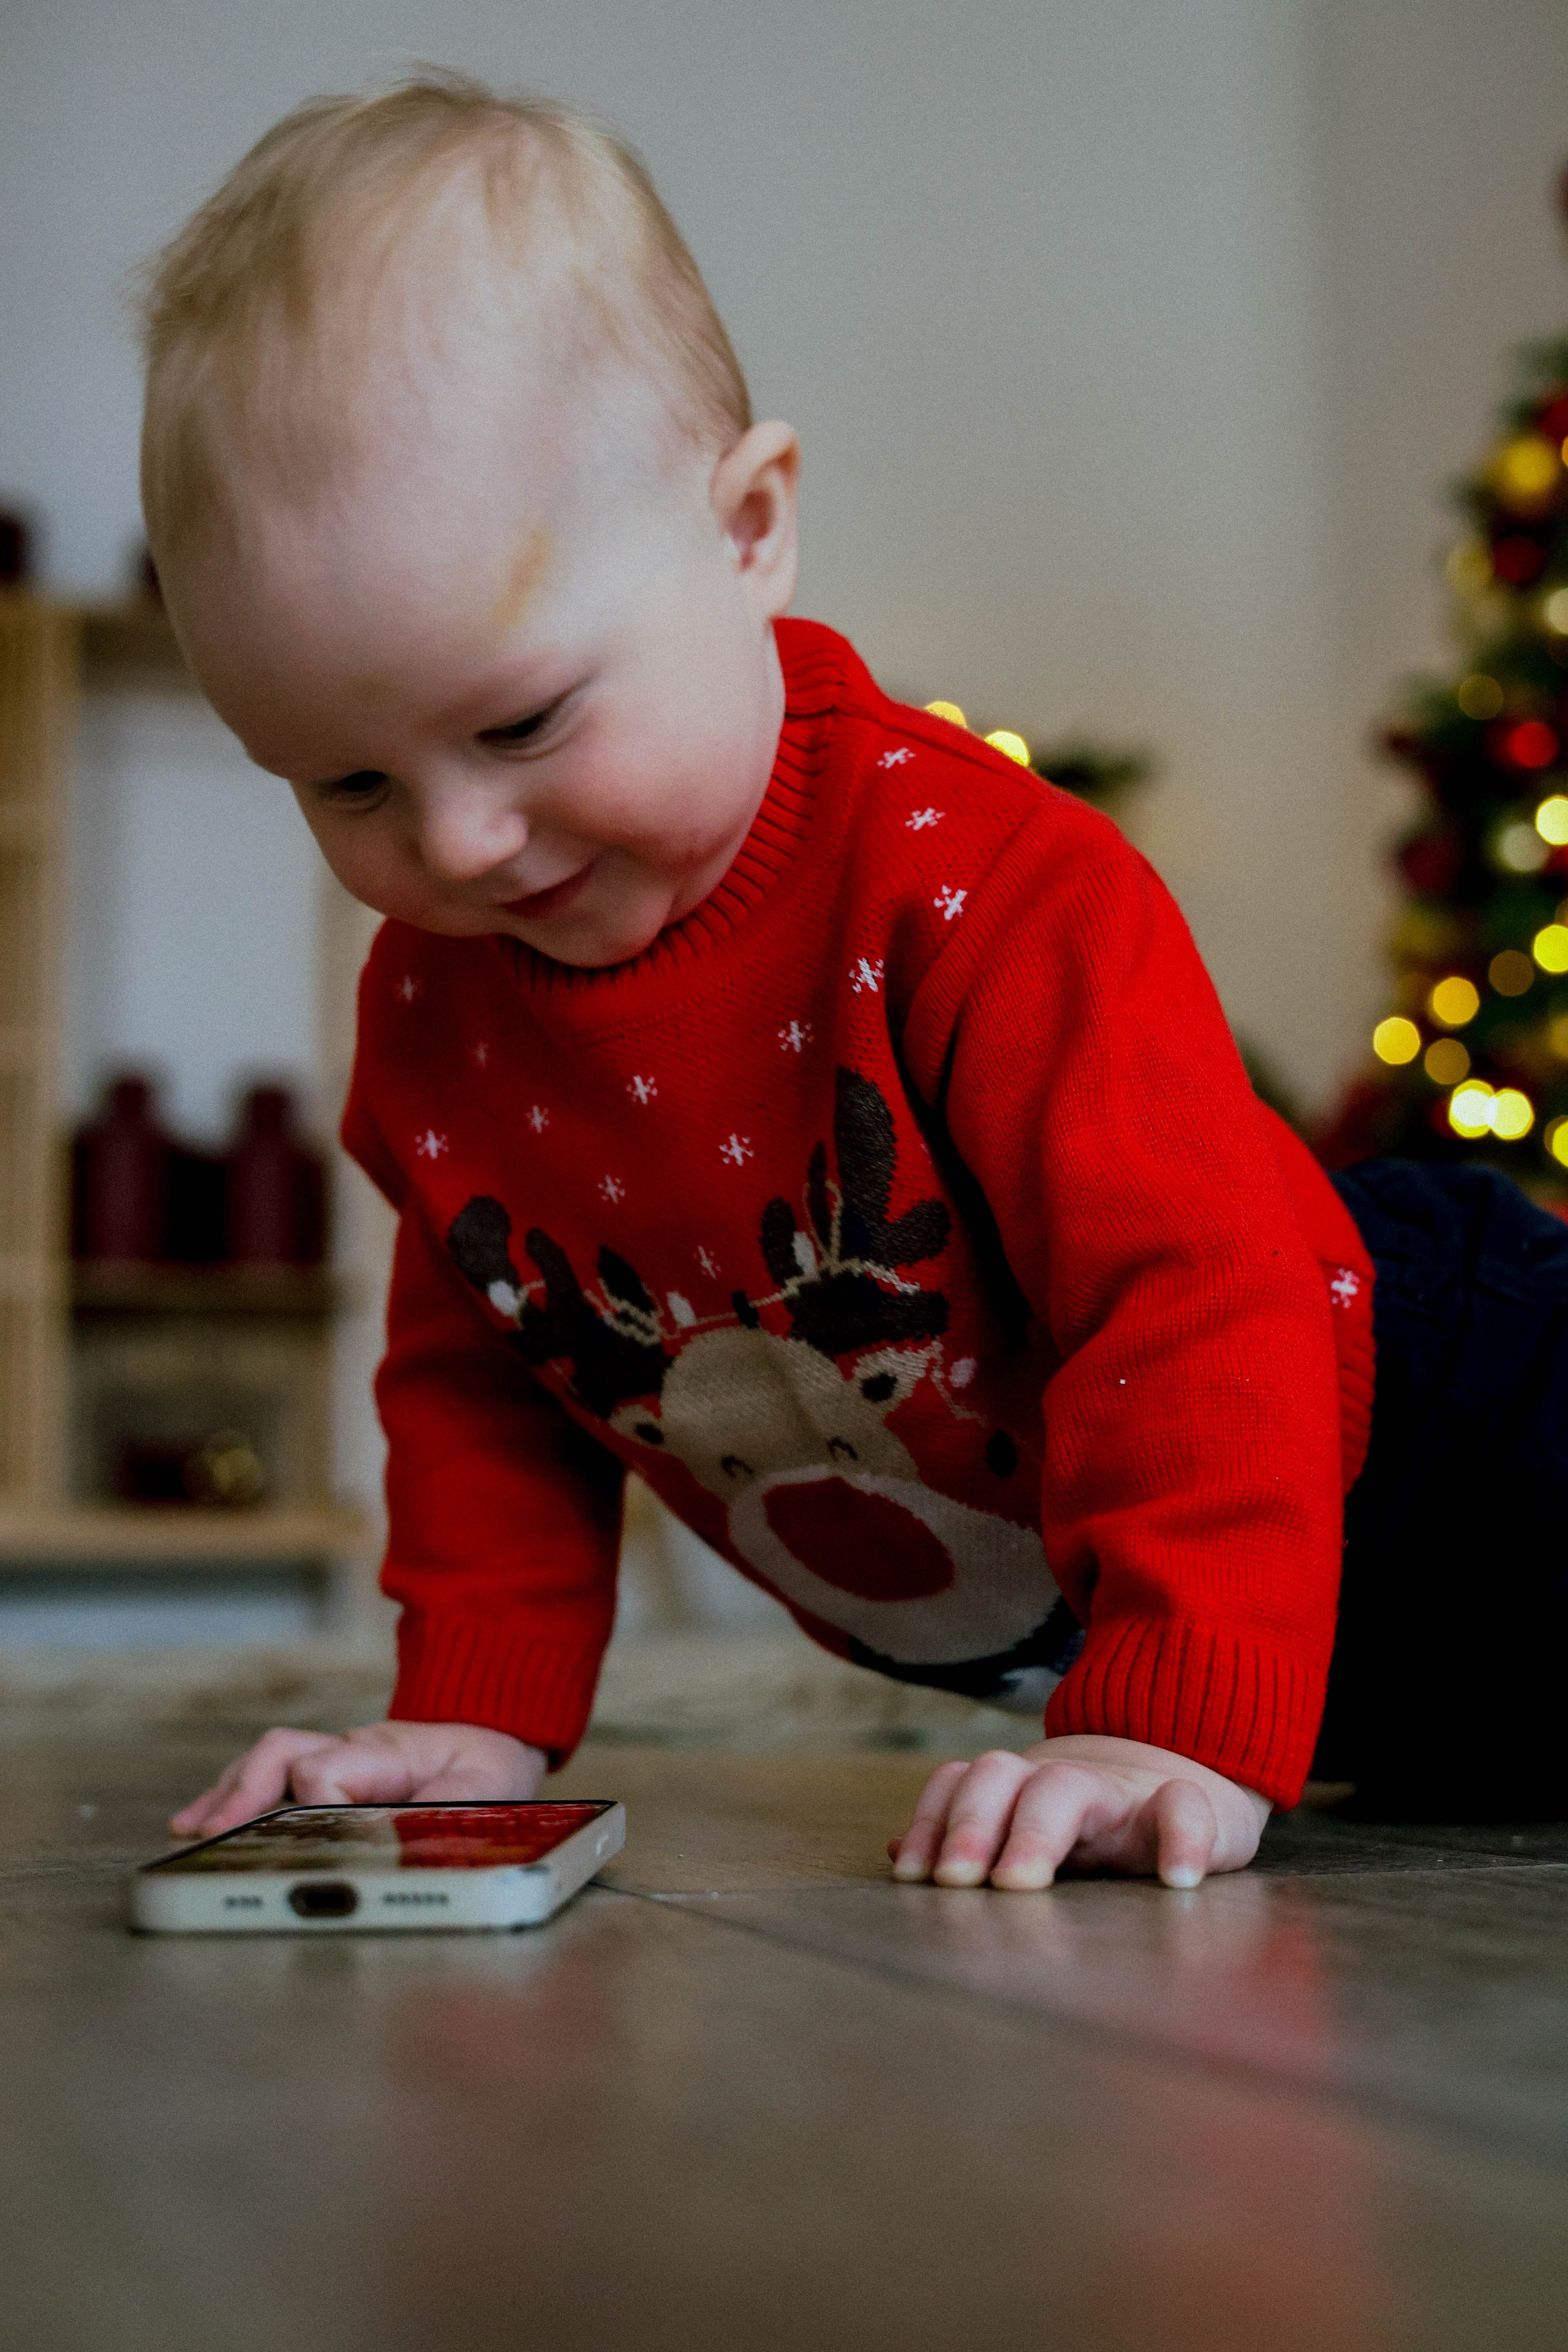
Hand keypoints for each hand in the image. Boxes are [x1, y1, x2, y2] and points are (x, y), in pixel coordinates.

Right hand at [169, 1721, 548, 1838]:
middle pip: (285, 1752)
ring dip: (229, 1794)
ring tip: (189, 1832)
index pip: (330, 1767)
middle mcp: (355, 1750)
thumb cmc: (487, 1778)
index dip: (317, 1802)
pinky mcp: (330, 1773)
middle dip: (244, 1793)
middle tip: (210, 1836)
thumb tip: (391, 1863)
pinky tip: (201, 1820)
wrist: (500, 1742)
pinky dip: (234, 1794)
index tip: (314, 1843)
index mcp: (391, 1755)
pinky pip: (273, 1773)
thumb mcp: (477, 1801)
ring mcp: (339, 1757)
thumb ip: (432, 1825)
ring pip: (271, 1760)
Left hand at [887, 1734, 1269, 1890]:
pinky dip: (1184, 1839)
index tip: (911, 1876)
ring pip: (1067, 1786)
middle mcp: (1064, 1784)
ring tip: (1019, 1884)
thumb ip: (971, 1833)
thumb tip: (896, 1850)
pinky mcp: (1194, 1809)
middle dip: (970, 1826)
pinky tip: (1178, 1881)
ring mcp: (1123, 1795)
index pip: (962, 1785)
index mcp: (1021, 1792)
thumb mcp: (1032, 1827)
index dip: (931, 1822)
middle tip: (956, 1882)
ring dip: (1035, 1830)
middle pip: (1001, 1776)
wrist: (1186, 1776)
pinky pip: (1186, 1809)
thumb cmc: (1095, 1823)